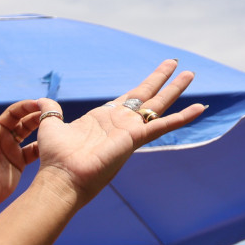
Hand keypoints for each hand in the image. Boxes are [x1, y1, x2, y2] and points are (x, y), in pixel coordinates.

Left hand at [0, 70, 48, 209]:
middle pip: (16, 114)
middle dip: (28, 106)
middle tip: (41, 104)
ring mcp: (10, 146)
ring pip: (29, 127)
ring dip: (40, 121)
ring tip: (52, 116)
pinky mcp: (19, 160)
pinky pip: (36, 147)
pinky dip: (45, 143)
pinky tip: (55, 139)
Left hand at [31, 60, 204, 203]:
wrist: (62, 178)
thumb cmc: (55, 156)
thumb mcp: (51, 124)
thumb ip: (50, 110)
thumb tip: (43, 100)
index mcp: (104, 118)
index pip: (128, 97)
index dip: (144, 84)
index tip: (157, 73)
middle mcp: (120, 123)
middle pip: (147, 96)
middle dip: (163, 81)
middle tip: (180, 66)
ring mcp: (130, 130)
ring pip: (158, 105)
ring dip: (175, 90)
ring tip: (191, 74)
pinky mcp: (135, 138)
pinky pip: (164, 125)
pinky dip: (182, 118)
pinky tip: (200, 108)